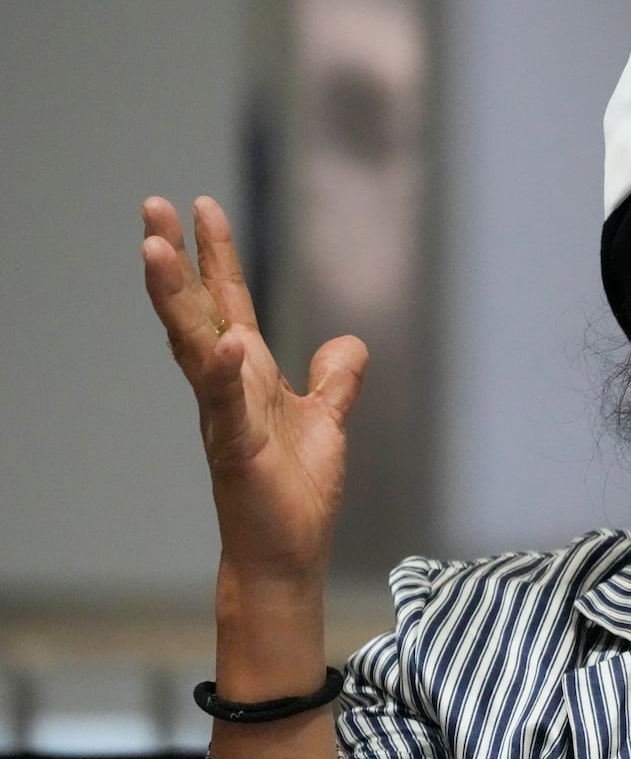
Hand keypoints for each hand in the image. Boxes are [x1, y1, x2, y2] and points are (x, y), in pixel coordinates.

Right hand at [142, 196, 367, 585]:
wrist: (287, 553)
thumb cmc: (296, 492)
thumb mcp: (326, 421)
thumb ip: (335, 381)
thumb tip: (348, 342)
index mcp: (250, 375)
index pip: (227, 302)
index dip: (215, 256)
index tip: (202, 205)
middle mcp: (227, 387)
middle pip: (196, 311)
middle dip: (175, 258)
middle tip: (152, 205)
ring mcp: (224, 416)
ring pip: (193, 347)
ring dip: (175, 299)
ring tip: (155, 250)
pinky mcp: (236, 450)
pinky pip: (228, 406)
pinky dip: (227, 374)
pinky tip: (229, 343)